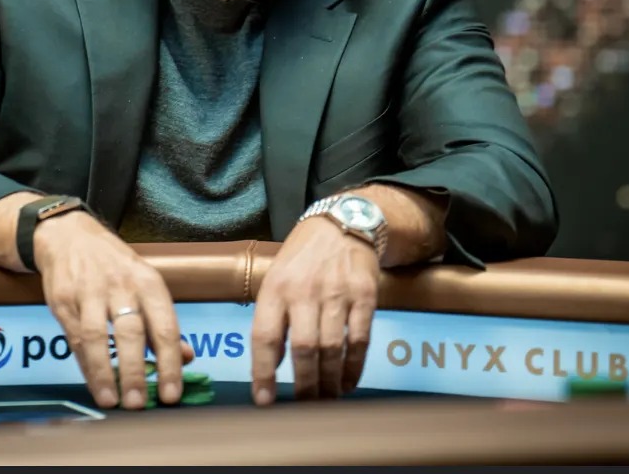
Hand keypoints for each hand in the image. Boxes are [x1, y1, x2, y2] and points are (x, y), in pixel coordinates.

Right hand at [33, 213, 193, 409]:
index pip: (165, 326)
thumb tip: (187, 357)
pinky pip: (75, 338)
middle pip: (130, 332)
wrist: (70, 236)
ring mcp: (89, 292)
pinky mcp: (63, 300)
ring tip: (112, 401)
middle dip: (135, 371)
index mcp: (148, 282)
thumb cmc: (115, 267)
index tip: (171, 394)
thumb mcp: (146, 284)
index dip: (170, 362)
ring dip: (105, 373)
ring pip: (96, 337)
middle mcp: (121, 286)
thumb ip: (164, 322)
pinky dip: (85, 365)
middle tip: (138, 403)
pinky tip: (94, 384)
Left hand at [250, 217, 378, 404]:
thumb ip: (273, 317)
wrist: (343, 223)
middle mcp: (305, 290)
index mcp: (276, 288)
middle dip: (304, 385)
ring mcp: (338, 293)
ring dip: (330, 381)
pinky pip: (360, 340)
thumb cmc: (302, 259)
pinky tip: (348, 382)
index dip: (263, 372)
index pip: (265, 336)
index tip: (264, 400)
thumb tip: (270, 365)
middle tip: (305, 407)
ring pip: (333, 348)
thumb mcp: (276, 277)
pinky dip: (354, 367)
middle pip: (304, 348)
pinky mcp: (365, 295)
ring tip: (326, 399)